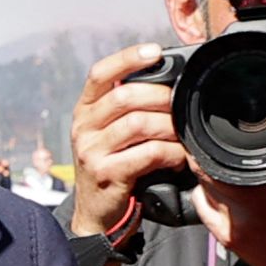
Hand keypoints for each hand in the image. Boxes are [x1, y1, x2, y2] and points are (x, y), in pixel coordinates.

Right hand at [67, 46, 186, 237]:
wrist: (96, 214)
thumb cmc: (113, 166)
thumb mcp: (110, 133)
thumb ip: (128, 109)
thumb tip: (168, 82)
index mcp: (85, 110)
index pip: (100, 73)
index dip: (128, 58)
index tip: (155, 51)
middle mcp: (83, 126)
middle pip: (125, 96)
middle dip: (161, 96)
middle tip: (181, 105)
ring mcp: (91, 151)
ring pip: (138, 123)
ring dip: (169, 127)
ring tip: (182, 134)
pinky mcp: (106, 174)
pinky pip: (146, 154)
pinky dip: (169, 153)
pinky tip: (177, 157)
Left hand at [189, 104, 265, 265]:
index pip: (219, 145)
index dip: (209, 130)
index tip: (211, 118)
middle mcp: (250, 198)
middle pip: (203, 163)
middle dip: (205, 149)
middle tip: (216, 140)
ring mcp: (236, 221)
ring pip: (201, 185)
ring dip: (206, 171)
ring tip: (226, 163)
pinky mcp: (228, 239)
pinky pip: (204, 208)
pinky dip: (208, 195)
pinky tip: (227, 189)